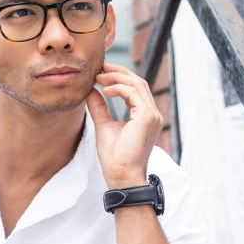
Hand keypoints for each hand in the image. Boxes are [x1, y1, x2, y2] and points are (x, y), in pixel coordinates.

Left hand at [87, 63, 164, 188]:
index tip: (101, 72)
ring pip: (137, 84)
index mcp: (144, 116)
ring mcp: (152, 116)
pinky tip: (104, 90)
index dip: (119, 77)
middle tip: (99, 67)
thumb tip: (91, 92)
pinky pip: (134, 93)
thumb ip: (99, 108)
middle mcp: (152, 114)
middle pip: (138, 82)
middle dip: (118, 72)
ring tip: (99, 77)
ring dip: (117, 78)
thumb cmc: (114, 158)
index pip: (135, 88)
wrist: (121, 176)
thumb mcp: (103, 126)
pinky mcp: (147, 118)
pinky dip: (118, 88)